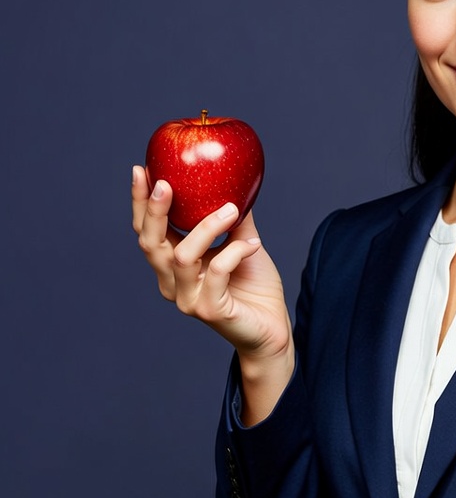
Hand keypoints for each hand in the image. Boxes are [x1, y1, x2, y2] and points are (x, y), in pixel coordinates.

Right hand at [132, 166, 293, 417]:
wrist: (273, 327)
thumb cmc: (254, 286)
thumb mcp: (243, 243)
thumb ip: (234, 218)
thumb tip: (234, 180)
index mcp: (173, 265)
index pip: (147, 231)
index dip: (141, 202)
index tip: (142, 169)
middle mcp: (173, 283)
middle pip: (150, 243)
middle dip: (154, 210)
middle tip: (166, 182)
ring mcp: (188, 299)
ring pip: (182, 256)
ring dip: (207, 227)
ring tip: (232, 209)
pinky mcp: (209, 310)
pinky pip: (216, 272)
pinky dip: (234, 252)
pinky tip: (254, 244)